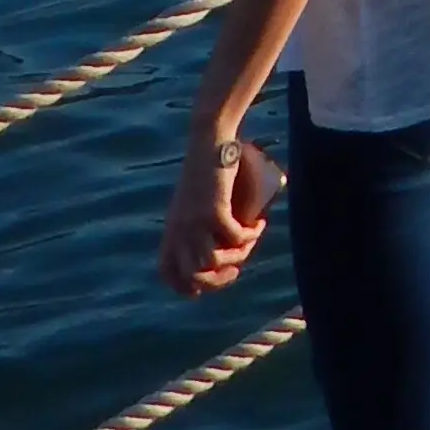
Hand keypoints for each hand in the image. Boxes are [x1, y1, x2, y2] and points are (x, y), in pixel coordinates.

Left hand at [158, 129, 275, 298]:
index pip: (169, 274)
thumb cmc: (206, 169)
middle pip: (193, 277)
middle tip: (237, 269)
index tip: (212, 281)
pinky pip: (234, 238)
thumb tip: (220, 250)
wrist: (209, 141)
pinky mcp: (213, 212)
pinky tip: (260, 224)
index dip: (188, 288)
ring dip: (238, 257)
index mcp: (171, 231)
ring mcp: (193, 223)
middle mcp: (178, 231)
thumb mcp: (194, 202)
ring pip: (213, 262)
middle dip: (219, 281)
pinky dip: (250, 235)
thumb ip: (197, 222)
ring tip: (251, 241)